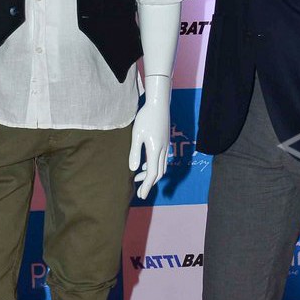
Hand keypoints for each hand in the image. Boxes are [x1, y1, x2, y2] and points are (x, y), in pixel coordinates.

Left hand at [128, 76, 171, 198]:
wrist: (159, 104)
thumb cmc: (146, 118)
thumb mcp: (136, 135)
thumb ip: (135, 152)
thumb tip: (134, 169)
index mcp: (155, 150)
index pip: (152, 174)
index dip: (147, 186)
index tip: (141, 195)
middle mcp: (163, 150)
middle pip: (158, 173)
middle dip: (149, 183)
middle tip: (139, 191)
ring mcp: (166, 146)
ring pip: (161, 167)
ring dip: (151, 175)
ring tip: (138, 177)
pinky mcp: (165, 142)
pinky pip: (162, 159)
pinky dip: (155, 166)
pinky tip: (145, 165)